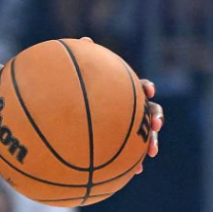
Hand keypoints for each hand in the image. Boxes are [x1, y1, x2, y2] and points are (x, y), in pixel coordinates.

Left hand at [77, 37, 163, 172]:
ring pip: (144, 135)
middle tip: (155, 124)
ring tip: (151, 152)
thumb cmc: (64, 93)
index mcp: (119, 92)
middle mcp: (126, 109)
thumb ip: (78, 59)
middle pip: (149, 111)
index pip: (138, 86)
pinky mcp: (118, 146)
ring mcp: (124, 129)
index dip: (145, 87)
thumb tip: (85, 39)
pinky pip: (129, 155)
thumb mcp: (67, 77)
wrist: (56, 119)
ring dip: (151, 142)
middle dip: (155, 117)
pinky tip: (134, 172)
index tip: (147, 90)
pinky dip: (133, 163)